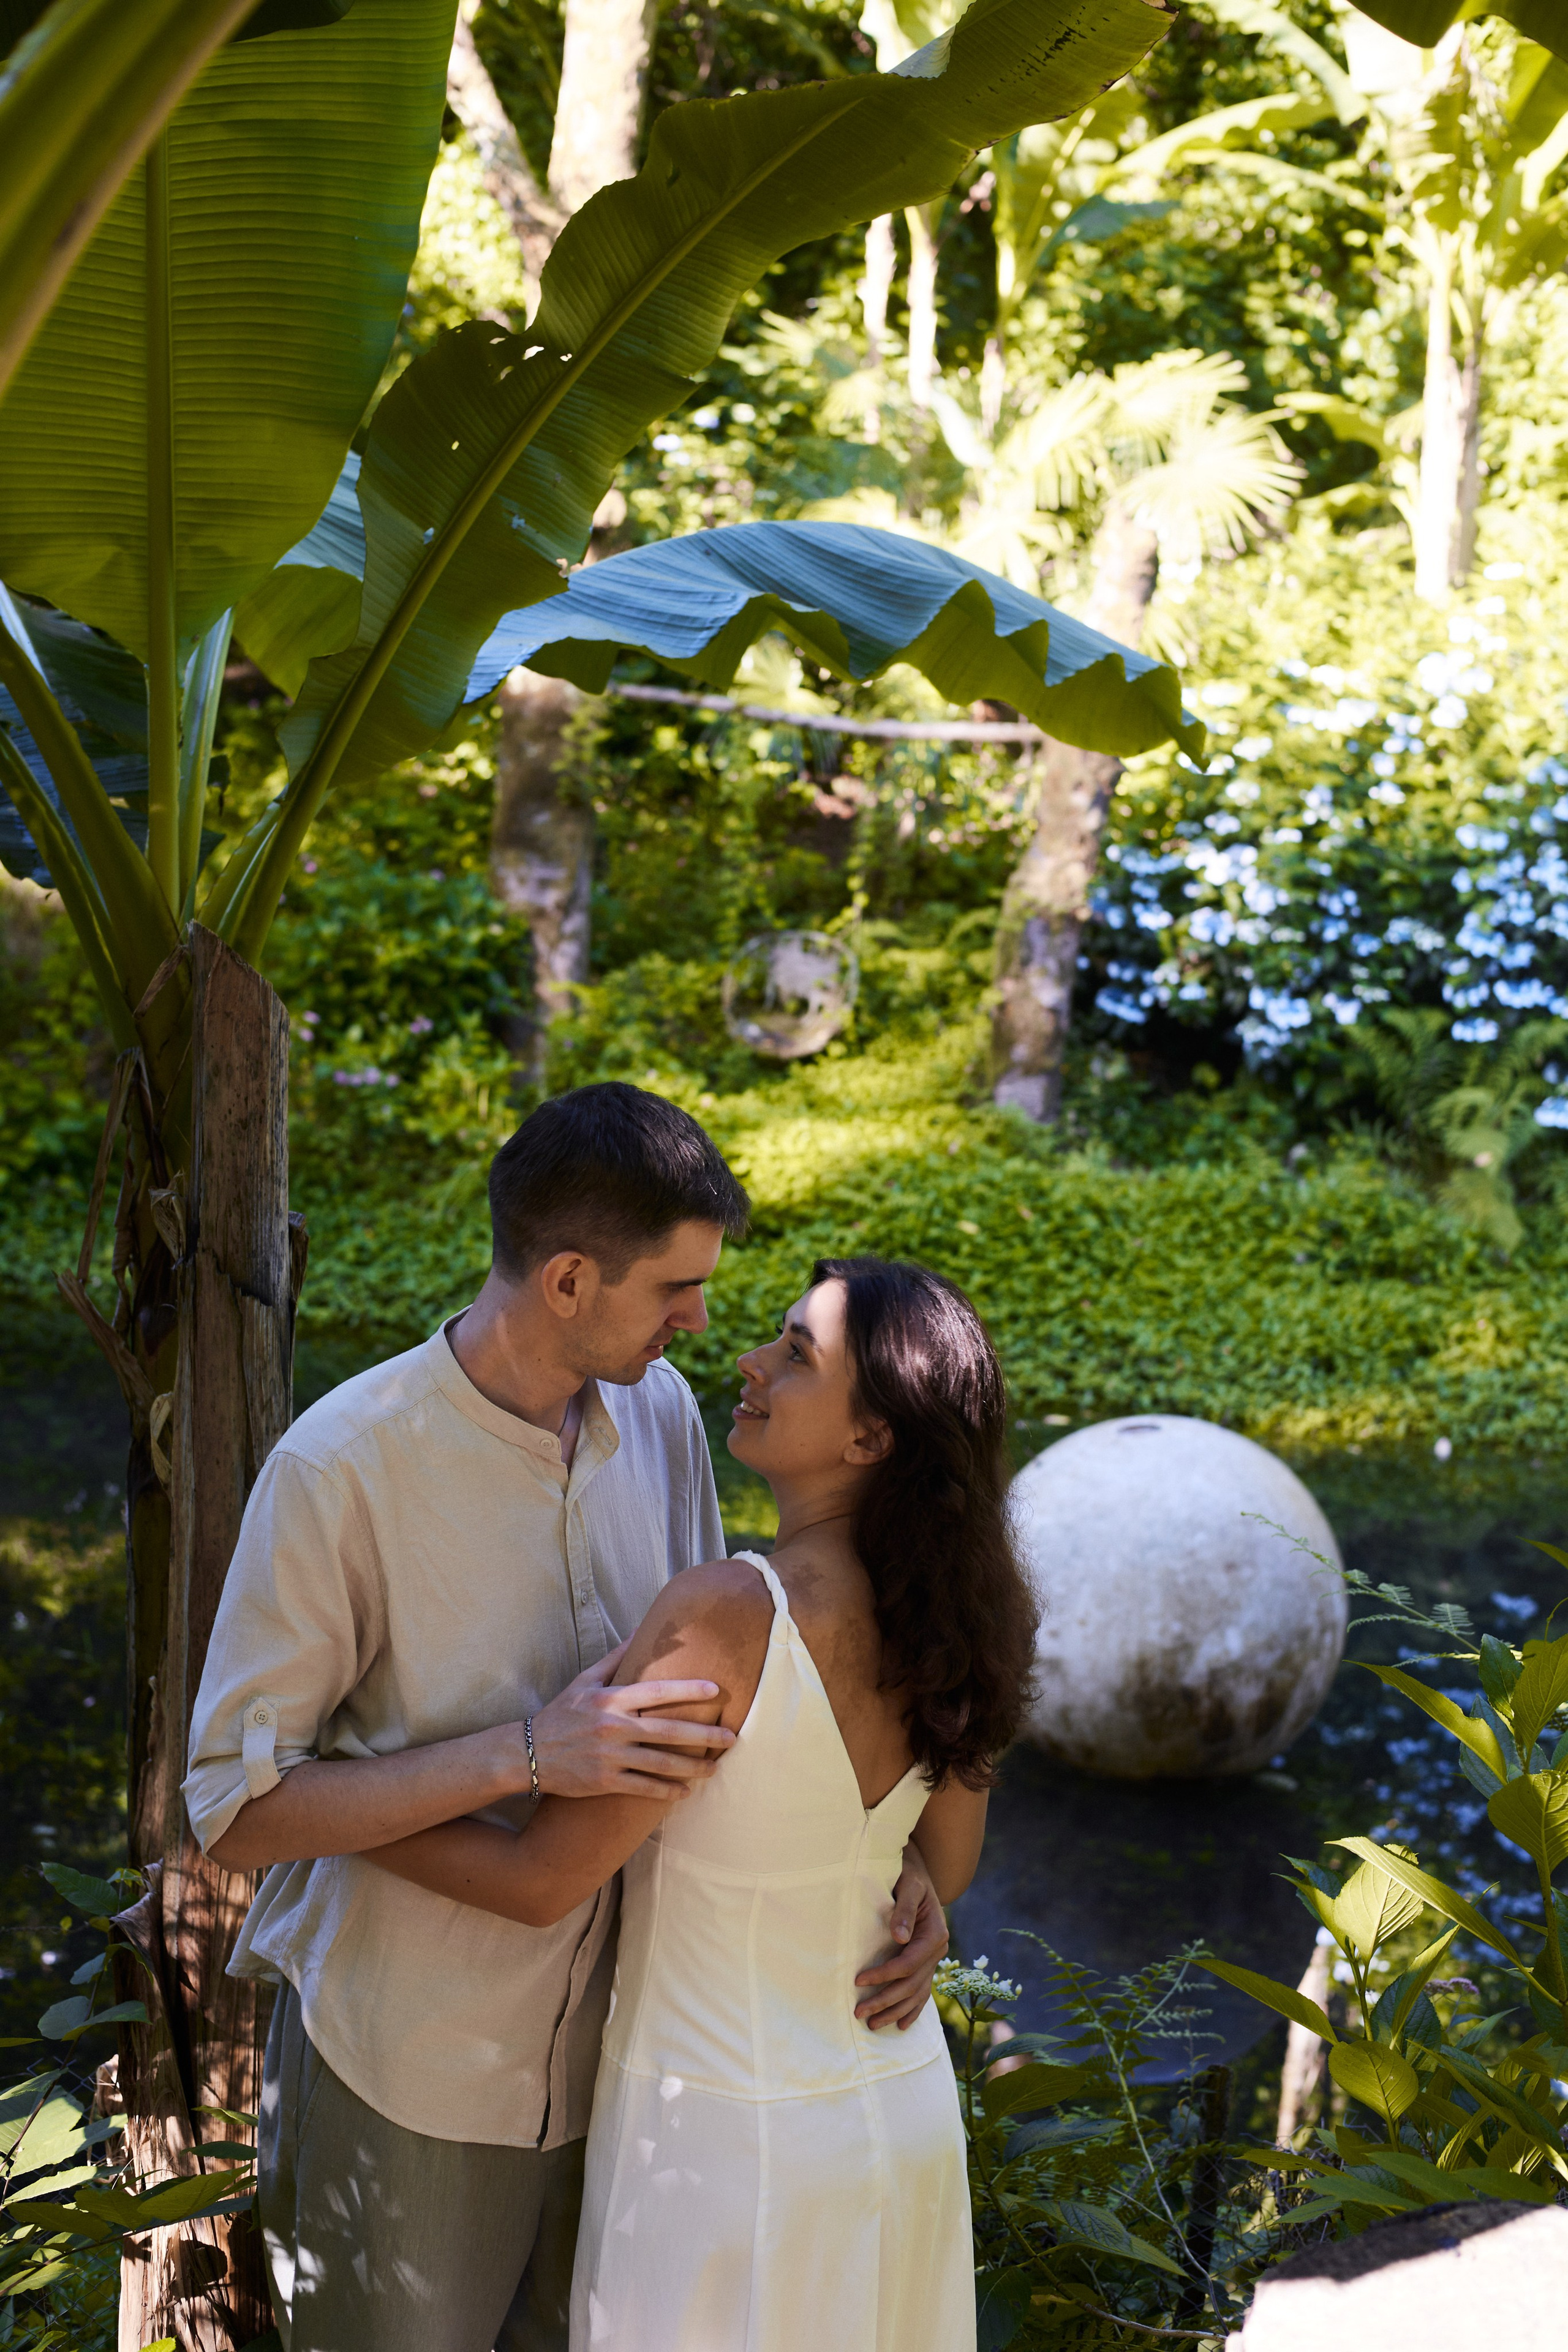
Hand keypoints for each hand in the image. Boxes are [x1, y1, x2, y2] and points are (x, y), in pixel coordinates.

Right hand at [527, 1643, 735, 1799]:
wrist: (528, 1752)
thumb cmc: (561, 1713)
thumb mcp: (585, 1681)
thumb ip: (616, 1657)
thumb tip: (640, 1627)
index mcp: (611, 1699)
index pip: (657, 1692)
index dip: (688, 1690)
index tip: (716, 1690)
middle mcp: (613, 1727)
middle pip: (668, 1731)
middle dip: (704, 1735)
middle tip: (731, 1738)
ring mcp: (610, 1757)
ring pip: (660, 1763)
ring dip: (692, 1767)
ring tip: (715, 1768)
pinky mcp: (605, 1782)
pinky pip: (642, 1788)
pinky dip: (666, 1791)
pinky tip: (685, 1792)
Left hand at [853, 1844, 948, 2031]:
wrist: (917, 1872)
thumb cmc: (908, 1874)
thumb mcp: (908, 1884)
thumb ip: (904, 1908)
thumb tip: (900, 1936)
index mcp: (935, 1934)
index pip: (908, 1964)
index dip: (884, 1975)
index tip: (858, 1981)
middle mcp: (937, 1950)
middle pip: (911, 1984)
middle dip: (885, 2001)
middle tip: (859, 2013)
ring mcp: (933, 1958)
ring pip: (917, 1993)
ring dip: (895, 2011)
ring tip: (872, 2025)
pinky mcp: (927, 1961)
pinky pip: (923, 1990)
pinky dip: (913, 2009)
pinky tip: (901, 2024)